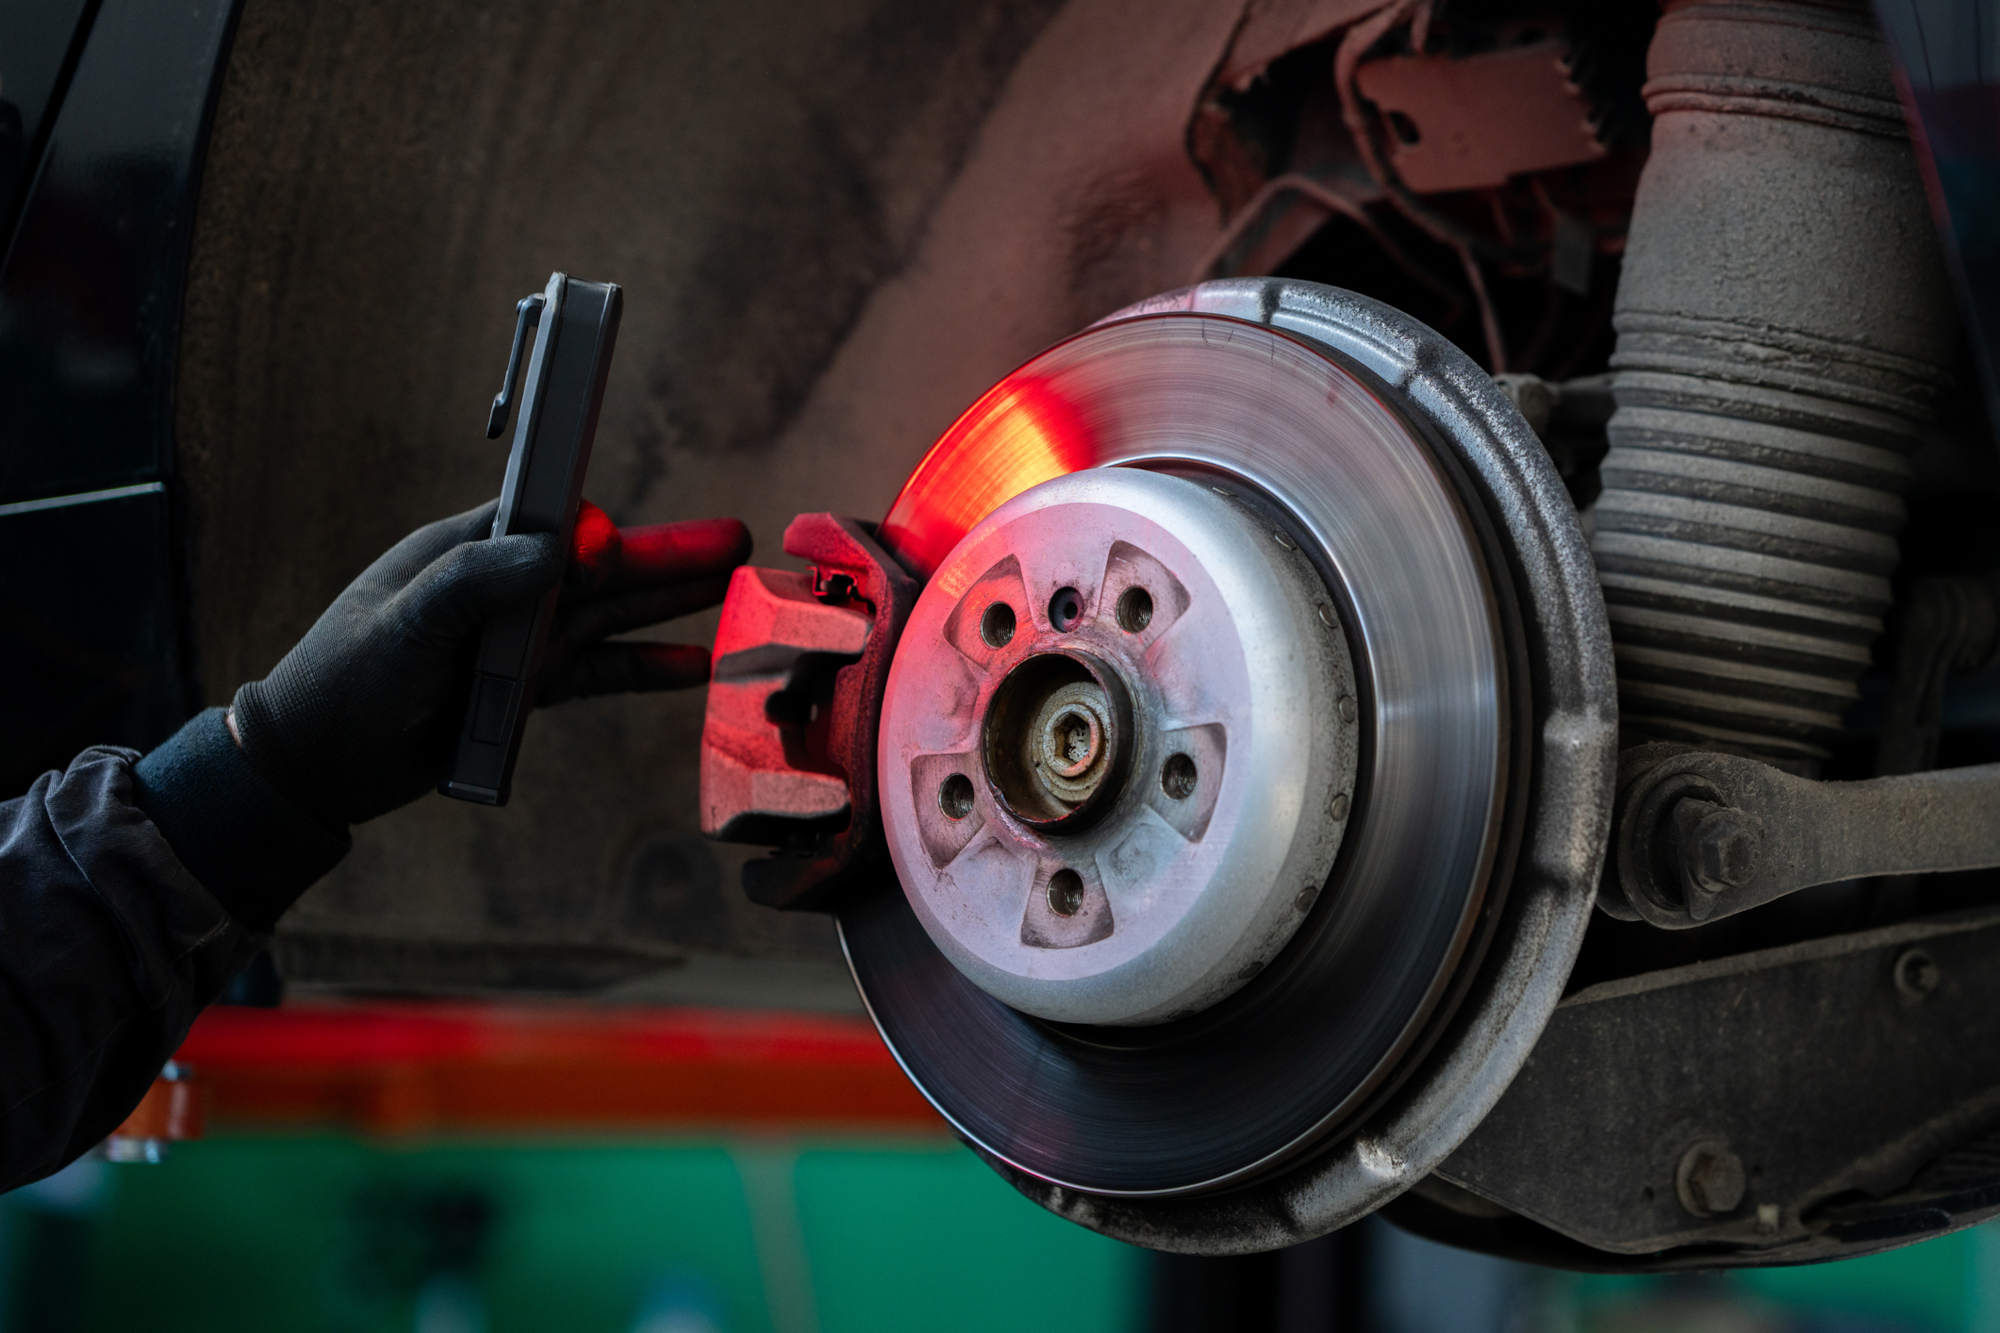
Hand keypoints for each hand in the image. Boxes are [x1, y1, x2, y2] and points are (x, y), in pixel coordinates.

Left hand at [229, 500, 749, 827]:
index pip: (548, 520)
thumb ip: (478, 577)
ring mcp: (517, 639)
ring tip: (734, 591)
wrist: (317, 762)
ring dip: (669, 604)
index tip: (614, 544)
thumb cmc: (345, 679)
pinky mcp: (524, 688)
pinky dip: (643, 667)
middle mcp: (501, 588)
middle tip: (735, 540)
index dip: (593, 526)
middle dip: (667, 554)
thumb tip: (566, 541)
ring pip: (609, 614)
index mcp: (466, 551)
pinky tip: (692, 666)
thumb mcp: (405, 621)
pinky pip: (598, 671)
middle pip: (600, 564)